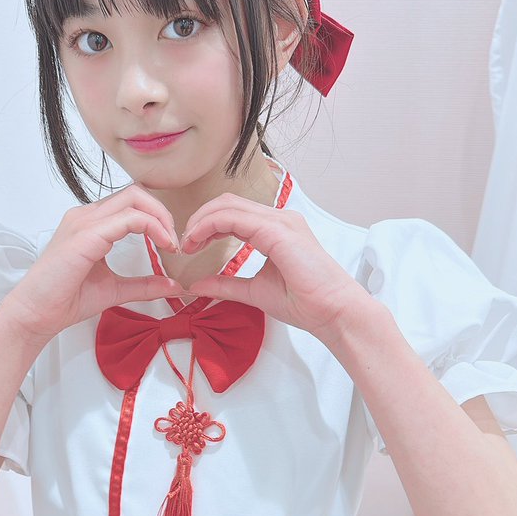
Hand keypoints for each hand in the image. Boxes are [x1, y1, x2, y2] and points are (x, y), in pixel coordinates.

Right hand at [0, 184, 185, 344]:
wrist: (37, 314)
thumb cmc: (66, 300)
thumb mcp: (115, 289)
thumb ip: (144, 284)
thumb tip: (173, 285)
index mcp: (90, 223)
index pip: (131, 202)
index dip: (157, 217)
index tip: (171, 245)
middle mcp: (86, 216)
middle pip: (136, 192)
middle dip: (163, 212)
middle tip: (175, 241)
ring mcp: (84, 222)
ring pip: (134, 198)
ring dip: (160, 218)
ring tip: (171, 244)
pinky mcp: (86, 235)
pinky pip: (129, 218)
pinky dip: (152, 227)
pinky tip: (162, 246)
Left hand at [181, 193, 367, 345]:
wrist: (332, 312)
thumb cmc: (305, 302)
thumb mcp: (254, 291)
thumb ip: (226, 285)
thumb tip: (198, 285)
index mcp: (275, 229)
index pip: (232, 212)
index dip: (206, 224)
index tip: (190, 245)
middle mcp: (278, 219)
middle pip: (227, 202)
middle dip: (199, 218)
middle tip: (184, 242)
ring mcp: (280, 222)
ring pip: (228, 206)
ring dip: (201, 221)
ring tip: (188, 242)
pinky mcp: (278, 231)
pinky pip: (234, 218)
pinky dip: (210, 226)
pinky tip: (198, 240)